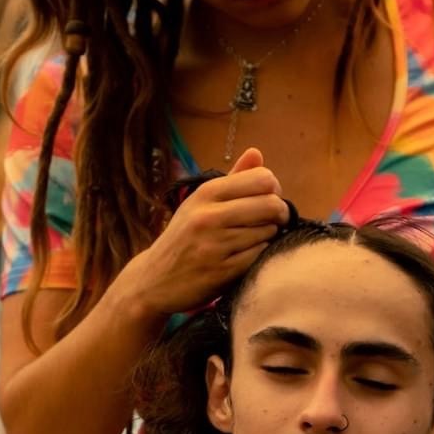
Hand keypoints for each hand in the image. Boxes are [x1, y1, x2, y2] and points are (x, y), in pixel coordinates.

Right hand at [127, 146, 289, 318]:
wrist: (154, 280)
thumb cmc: (183, 238)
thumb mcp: (199, 203)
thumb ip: (232, 179)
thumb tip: (257, 153)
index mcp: (206, 194)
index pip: (262, 179)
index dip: (273, 190)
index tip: (268, 200)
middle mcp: (209, 216)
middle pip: (271, 204)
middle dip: (279, 214)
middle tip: (273, 222)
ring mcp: (215, 245)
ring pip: (269, 232)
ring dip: (269, 237)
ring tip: (252, 240)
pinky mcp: (222, 271)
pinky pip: (260, 256)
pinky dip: (260, 256)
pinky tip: (246, 257)